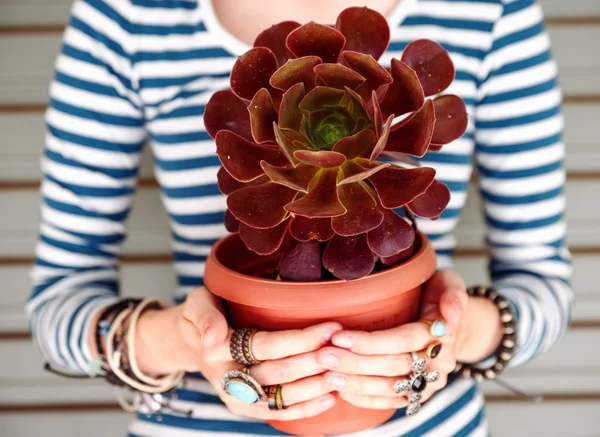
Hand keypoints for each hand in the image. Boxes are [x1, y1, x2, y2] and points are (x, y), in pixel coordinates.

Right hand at [133, 287, 340, 420]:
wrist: (190, 341)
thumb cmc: (200, 314)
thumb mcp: (197, 305)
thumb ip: (205, 316)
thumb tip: (212, 338)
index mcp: (218, 352)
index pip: (266, 346)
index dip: (300, 339)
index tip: (330, 327)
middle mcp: (229, 379)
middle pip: (279, 372)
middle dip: (315, 361)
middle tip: (344, 348)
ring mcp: (240, 396)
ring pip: (283, 396)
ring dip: (316, 386)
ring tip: (344, 372)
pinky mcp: (249, 406)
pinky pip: (279, 412)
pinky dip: (305, 408)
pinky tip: (330, 398)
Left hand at [315, 270, 468, 408]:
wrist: (451, 322)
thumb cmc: (440, 294)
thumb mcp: (450, 283)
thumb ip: (452, 294)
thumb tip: (450, 313)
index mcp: (443, 333)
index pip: (403, 340)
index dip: (371, 341)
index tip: (339, 337)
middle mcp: (438, 363)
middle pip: (393, 365)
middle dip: (355, 362)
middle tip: (323, 355)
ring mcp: (429, 381)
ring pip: (391, 387)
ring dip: (357, 383)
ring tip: (327, 375)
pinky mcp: (419, 393)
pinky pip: (393, 401)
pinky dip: (367, 399)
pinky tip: (343, 392)